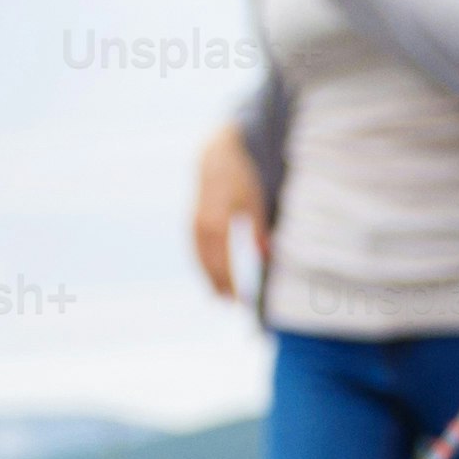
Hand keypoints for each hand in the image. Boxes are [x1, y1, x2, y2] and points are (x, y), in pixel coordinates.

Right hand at [191, 127, 266, 302]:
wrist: (218, 154)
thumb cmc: (242, 177)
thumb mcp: (254, 201)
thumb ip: (258, 228)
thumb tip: (265, 256)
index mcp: (219, 223)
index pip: (224, 262)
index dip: (232, 283)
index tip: (242, 300)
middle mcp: (203, 226)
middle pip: (210, 264)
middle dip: (220, 284)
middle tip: (231, 304)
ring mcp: (195, 224)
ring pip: (201, 258)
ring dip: (210, 277)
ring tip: (219, 295)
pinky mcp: (193, 221)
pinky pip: (197, 249)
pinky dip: (204, 264)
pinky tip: (212, 274)